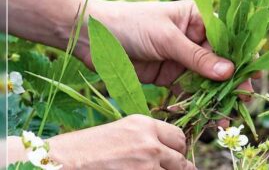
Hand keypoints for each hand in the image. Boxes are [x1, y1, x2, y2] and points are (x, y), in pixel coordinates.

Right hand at [47, 115, 195, 169]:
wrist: (63, 161)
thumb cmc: (87, 148)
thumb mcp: (121, 132)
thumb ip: (145, 137)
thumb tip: (163, 149)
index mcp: (145, 124)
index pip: (179, 137)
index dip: (179, 149)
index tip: (177, 155)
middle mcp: (150, 142)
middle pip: (181, 159)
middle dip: (179, 166)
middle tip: (174, 169)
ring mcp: (148, 165)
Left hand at [82, 0, 258, 98]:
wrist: (94, 37)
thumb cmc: (132, 24)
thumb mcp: (167, 37)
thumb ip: (197, 57)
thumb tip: (228, 72)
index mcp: (198, 19)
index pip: (226, 38)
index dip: (239, 58)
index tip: (249, 78)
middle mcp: (194, 38)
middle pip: (219, 61)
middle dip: (230, 82)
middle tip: (242, 101)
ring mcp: (183, 58)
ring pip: (206, 79)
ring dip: (216, 96)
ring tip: (226, 115)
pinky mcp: (171, 75)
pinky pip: (189, 90)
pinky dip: (198, 101)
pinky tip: (208, 114)